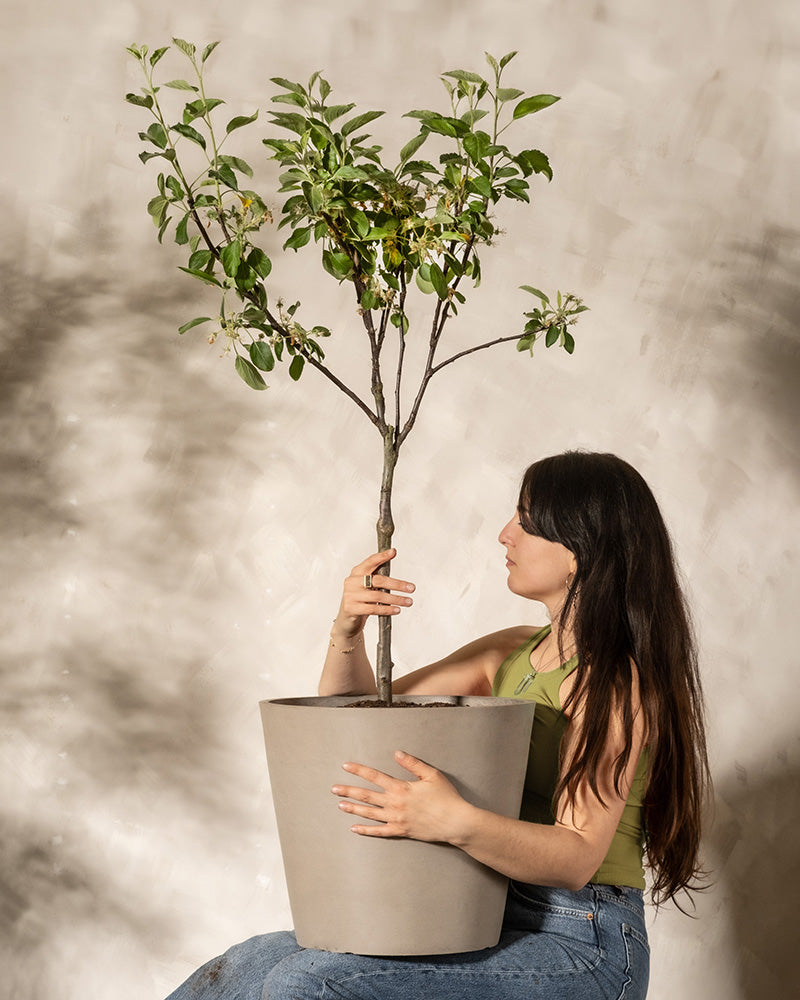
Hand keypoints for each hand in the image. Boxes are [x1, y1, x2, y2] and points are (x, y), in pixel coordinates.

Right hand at [331, 549, 415, 640]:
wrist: (346, 620)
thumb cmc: (360, 601)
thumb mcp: (367, 587)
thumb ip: (377, 578)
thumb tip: (395, 571)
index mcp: (356, 573)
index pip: (370, 562)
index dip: (382, 557)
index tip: (393, 552)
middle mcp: (352, 582)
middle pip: (378, 580)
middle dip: (398, 584)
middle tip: (411, 588)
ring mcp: (350, 595)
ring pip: (378, 596)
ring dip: (396, 599)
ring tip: (408, 601)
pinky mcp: (351, 609)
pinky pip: (374, 609)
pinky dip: (387, 610)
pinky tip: (397, 610)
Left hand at [331, 751, 471, 843]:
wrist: (455, 822)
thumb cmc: (446, 797)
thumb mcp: (431, 775)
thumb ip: (412, 763)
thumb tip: (397, 753)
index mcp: (401, 788)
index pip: (374, 777)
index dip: (359, 771)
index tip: (346, 766)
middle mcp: (394, 804)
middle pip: (366, 796)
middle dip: (348, 791)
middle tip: (334, 789)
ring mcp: (396, 819)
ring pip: (369, 814)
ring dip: (353, 809)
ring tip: (340, 805)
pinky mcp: (401, 831)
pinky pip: (379, 832)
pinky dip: (366, 830)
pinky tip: (355, 828)